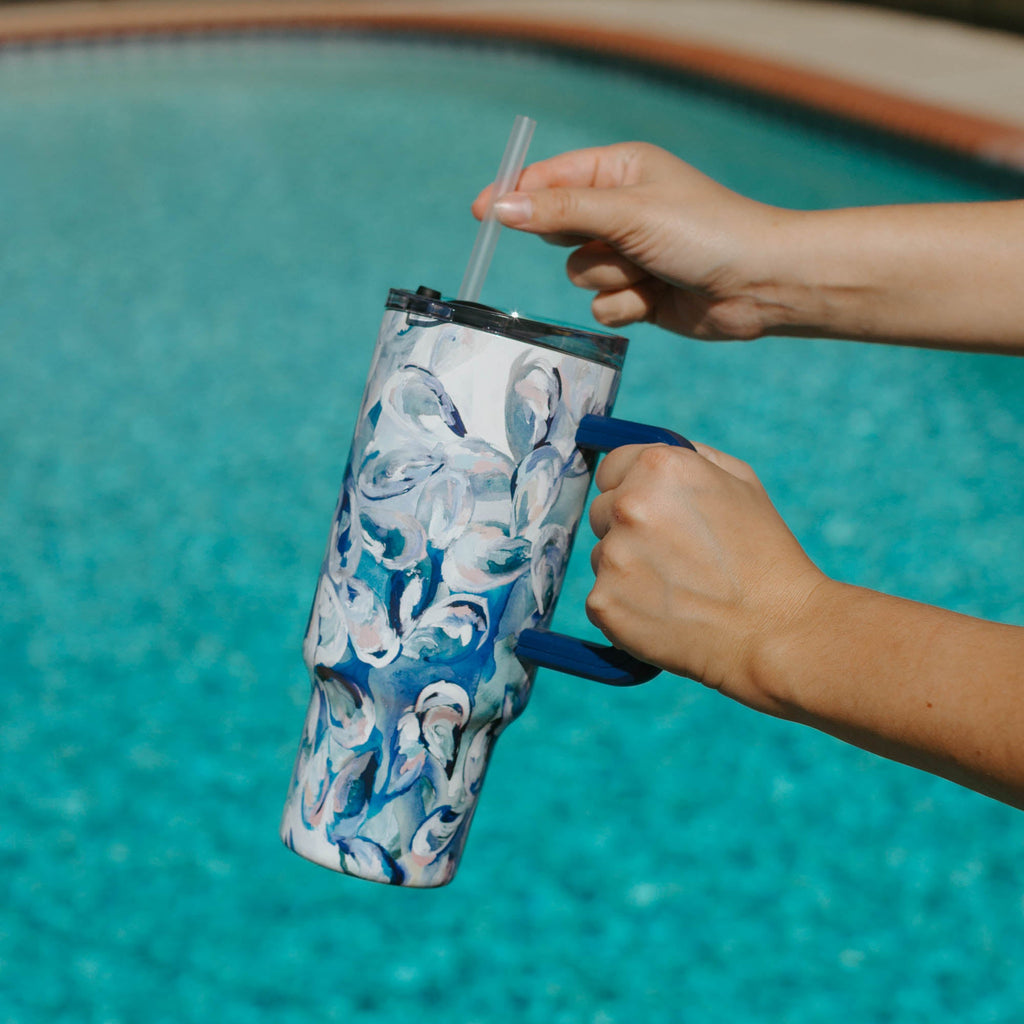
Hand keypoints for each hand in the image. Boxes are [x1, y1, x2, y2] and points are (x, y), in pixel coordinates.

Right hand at [472, 142, 791, 340]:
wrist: (757, 283)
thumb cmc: (703, 231)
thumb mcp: (627, 212)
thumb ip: (561, 209)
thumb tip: (501, 206)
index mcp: (619, 171)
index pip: (550, 178)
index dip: (515, 194)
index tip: (481, 212)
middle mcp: (621, 210)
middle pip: (559, 229)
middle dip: (581, 241)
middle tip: (613, 241)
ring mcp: (628, 254)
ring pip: (578, 274)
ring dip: (612, 278)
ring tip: (651, 271)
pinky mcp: (637, 293)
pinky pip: (601, 305)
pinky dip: (626, 305)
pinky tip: (658, 298)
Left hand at [586, 441, 825, 713]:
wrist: (776, 631)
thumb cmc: (765, 556)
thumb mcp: (741, 482)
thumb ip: (689, 458)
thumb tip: (649, 454)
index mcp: (659, 467)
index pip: (611, 468)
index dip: (631, 488)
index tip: (654, 513)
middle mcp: (628, 505)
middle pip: (601, 512)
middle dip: (629, 530)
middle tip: (677, 557)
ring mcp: (613, 556)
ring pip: (602, 557)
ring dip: (628, 570)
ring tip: (678, 588)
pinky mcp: (604, 602)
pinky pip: (602, 599)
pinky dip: (626, 608)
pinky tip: (666, 614)